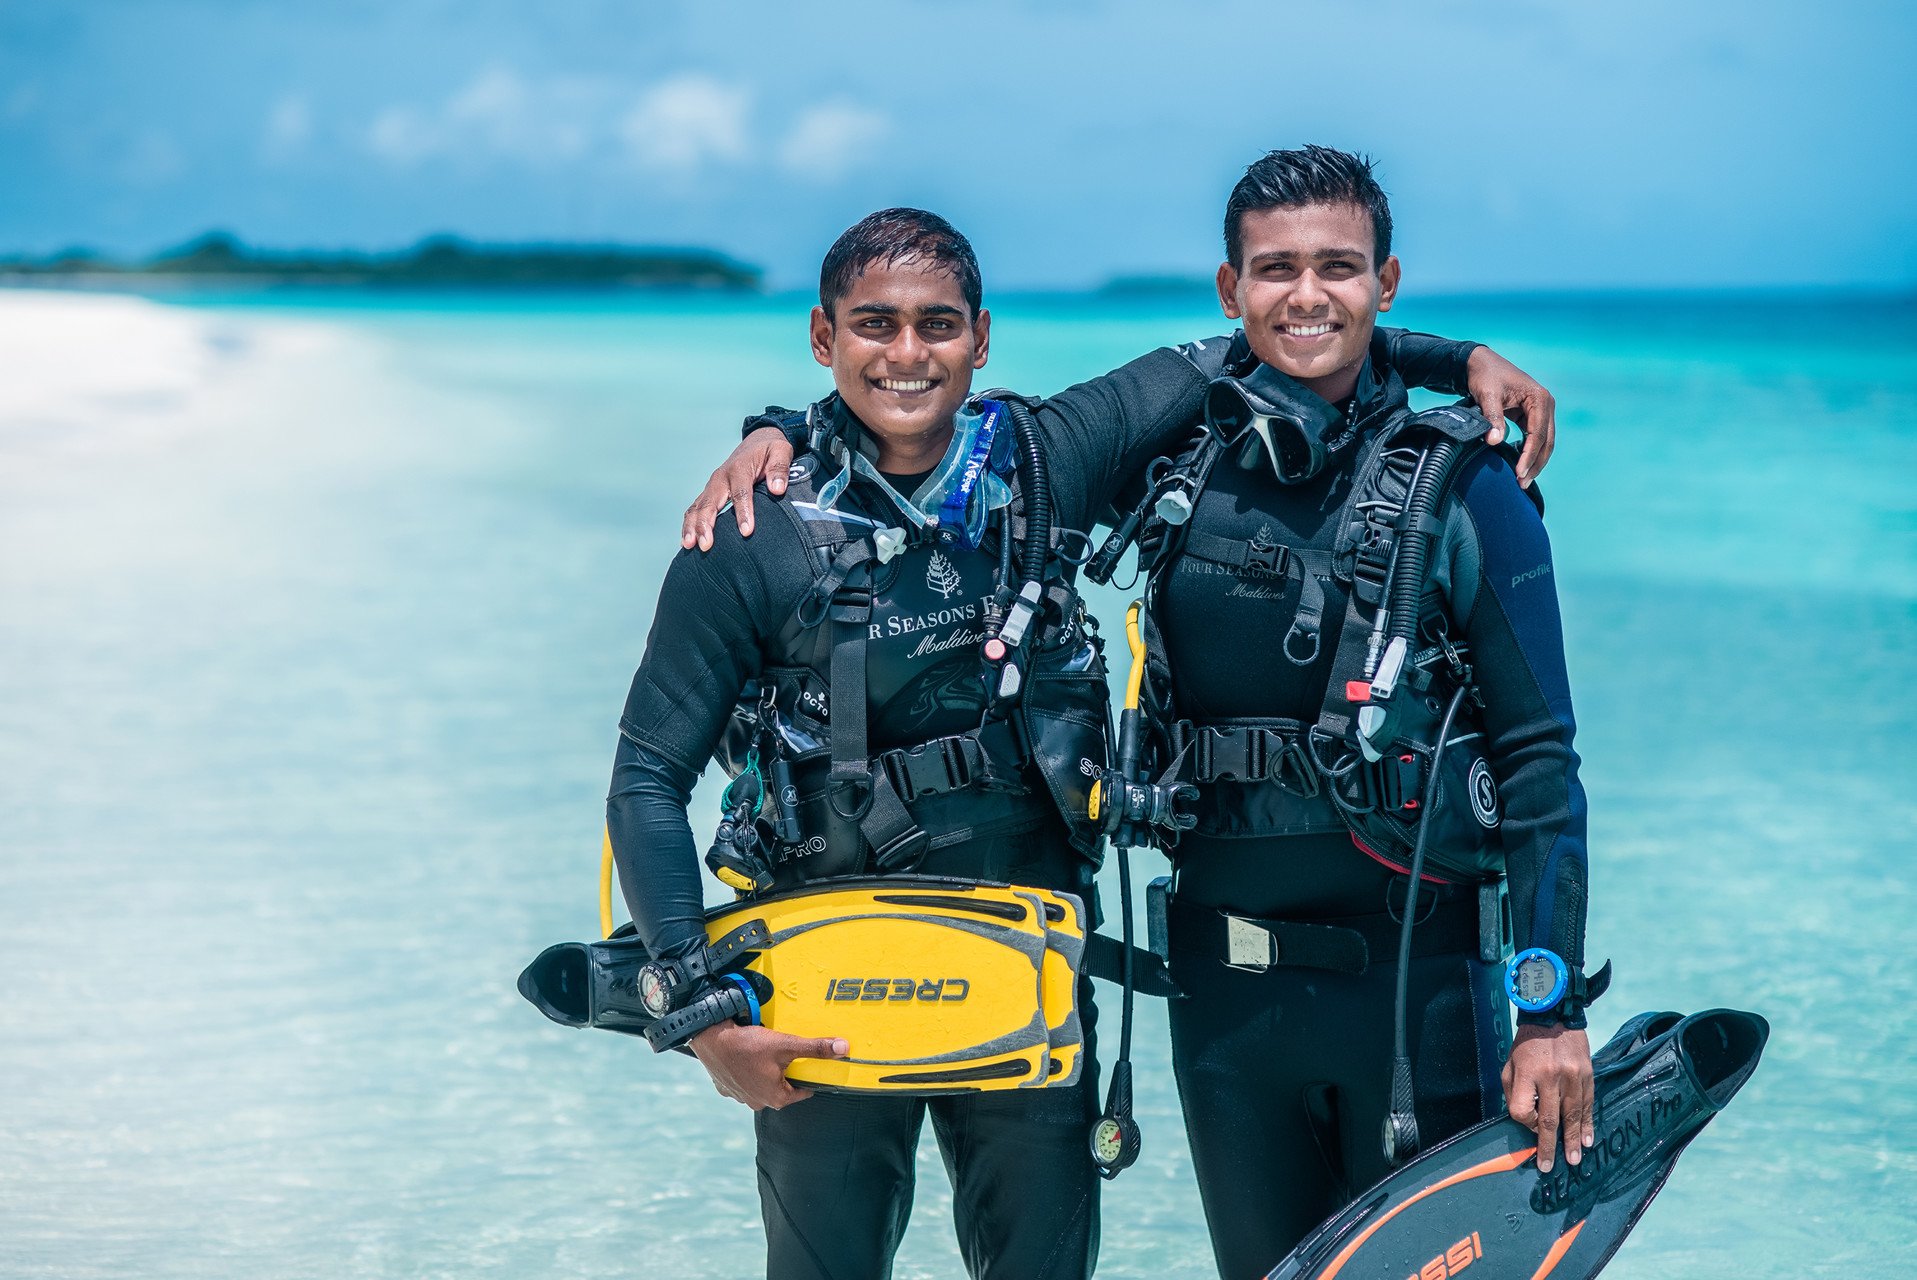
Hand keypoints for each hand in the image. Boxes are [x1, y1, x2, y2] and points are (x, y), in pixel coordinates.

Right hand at [681, 428, 796, 550]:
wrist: (757, 441)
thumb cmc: (770, 449)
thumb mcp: (781, 451)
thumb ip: (779, 468)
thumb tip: (777, 489)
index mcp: (739, 468)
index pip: (740, 493)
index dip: (743, 513)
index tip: (747, 532)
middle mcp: (721, 477)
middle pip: (710, 502)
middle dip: (706, 524)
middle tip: (706, 545)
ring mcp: (712, 485)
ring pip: (697, 506)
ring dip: (692, 526)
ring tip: (690, 545)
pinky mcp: (709, 492)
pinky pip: (695, 508)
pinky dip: (690, 524)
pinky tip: (688, 541)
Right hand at [688, 1021, 848, 1110]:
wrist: (710, 1039)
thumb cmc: (748, 1045)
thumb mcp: (787, 1045)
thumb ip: (816, 1049)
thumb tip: (844, 1048)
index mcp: (776, 1098)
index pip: (803, 1091)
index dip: (807, 1076)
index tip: (806, 1063)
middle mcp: (758, 1103)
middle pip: (781, 1088)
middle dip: (784, 1072)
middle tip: (783, 1053)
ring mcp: (740, 1097)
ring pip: (761, 1085)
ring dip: (764, 1072)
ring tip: (763, 1053)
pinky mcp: (725, 1088)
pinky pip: (742, 1081)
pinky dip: (746, 1071)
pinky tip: (745, 1057)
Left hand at [1464, 347, 1556, 488]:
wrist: (1480, 363)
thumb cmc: (1485, 376)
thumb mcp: (1487, 395)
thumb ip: (1492, 418)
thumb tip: (1495, 442)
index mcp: (1540, 399)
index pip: (1538, 434)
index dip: (1529, 455)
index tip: (1519, 472)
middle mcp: (1546, 405)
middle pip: (1547, 441)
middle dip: (1535, 464)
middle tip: (1522, 484)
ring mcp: (1541, 410)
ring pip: (1543, 442)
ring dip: (1534, 461)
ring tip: (1522, 480)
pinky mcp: (1532, 415)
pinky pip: (1535, 438)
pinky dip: (1529, 452)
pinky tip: (1520, 466)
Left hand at [1502, 1023, 1592, 1171]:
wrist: (1554, 1016)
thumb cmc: (1527, 1045)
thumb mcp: (1510, 1064)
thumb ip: (1514, 1092)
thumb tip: (1525, 1121)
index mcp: (1526, 1074)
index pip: (1522, 1110)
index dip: (1524, 1123)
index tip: (1528, 1124)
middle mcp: (1550, 1077)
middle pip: (1548, 1120)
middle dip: (1548, 1146)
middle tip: (1548, 1166)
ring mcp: (1572, 1077)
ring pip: (1571, 1116)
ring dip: (1572, 1141)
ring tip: (1573, 1160)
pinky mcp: (1587, 1076)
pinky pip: (1587, 1105)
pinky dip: (1587, 1124)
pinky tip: (1587, 1140)